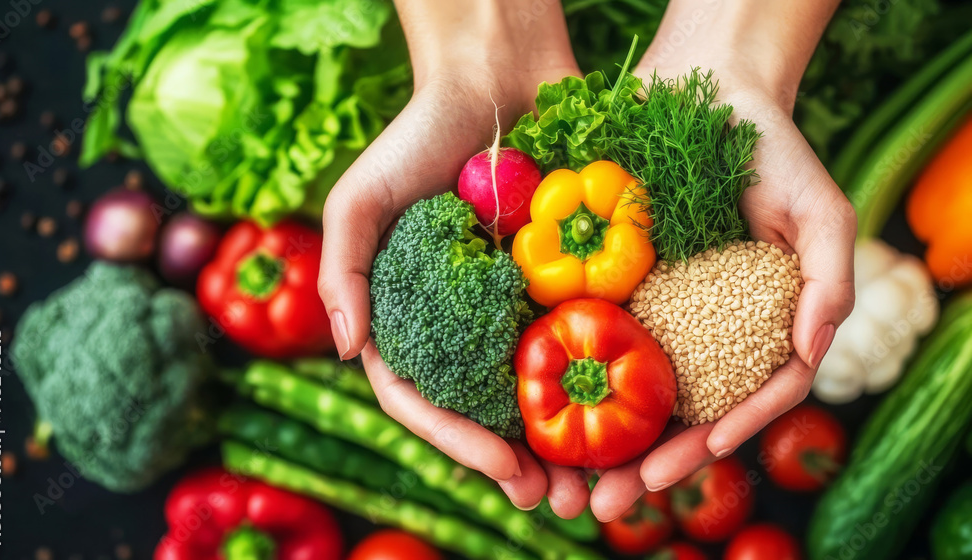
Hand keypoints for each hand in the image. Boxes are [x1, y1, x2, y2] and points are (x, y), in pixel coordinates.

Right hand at [318, 0, 581, 509]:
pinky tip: (639, 416)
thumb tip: (346, 351)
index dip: (461, 443)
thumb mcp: (363, 198)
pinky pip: (593, 338)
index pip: (428, 400)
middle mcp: (468, 324)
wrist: (498, 75)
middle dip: (523, 464)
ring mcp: (522, 304)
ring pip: (547, 391)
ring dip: (573, 444)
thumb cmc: (419, 134)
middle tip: (560, 501)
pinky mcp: (573, 278)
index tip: (503, 468)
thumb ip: (342, 270)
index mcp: (415, 320)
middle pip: (491, 412)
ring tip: (601, 485)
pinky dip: (613, 382)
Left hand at [581, 0, 853, 521]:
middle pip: (673, 414)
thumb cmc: (774, 151)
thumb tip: (813, 355)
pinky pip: (582, 336)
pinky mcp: (604, 282)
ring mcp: (650, 309)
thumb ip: (829, 284)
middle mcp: (697, 330)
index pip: (740, 401)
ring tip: (565, 486)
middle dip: (645, 464)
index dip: (720, 436)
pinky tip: (532, 413)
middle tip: (607, 503)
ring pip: (622, 392)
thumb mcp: (821, 214)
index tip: (695, 459)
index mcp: (749, 330)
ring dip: (595, 444)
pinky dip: (561, 378)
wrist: (703, 88)